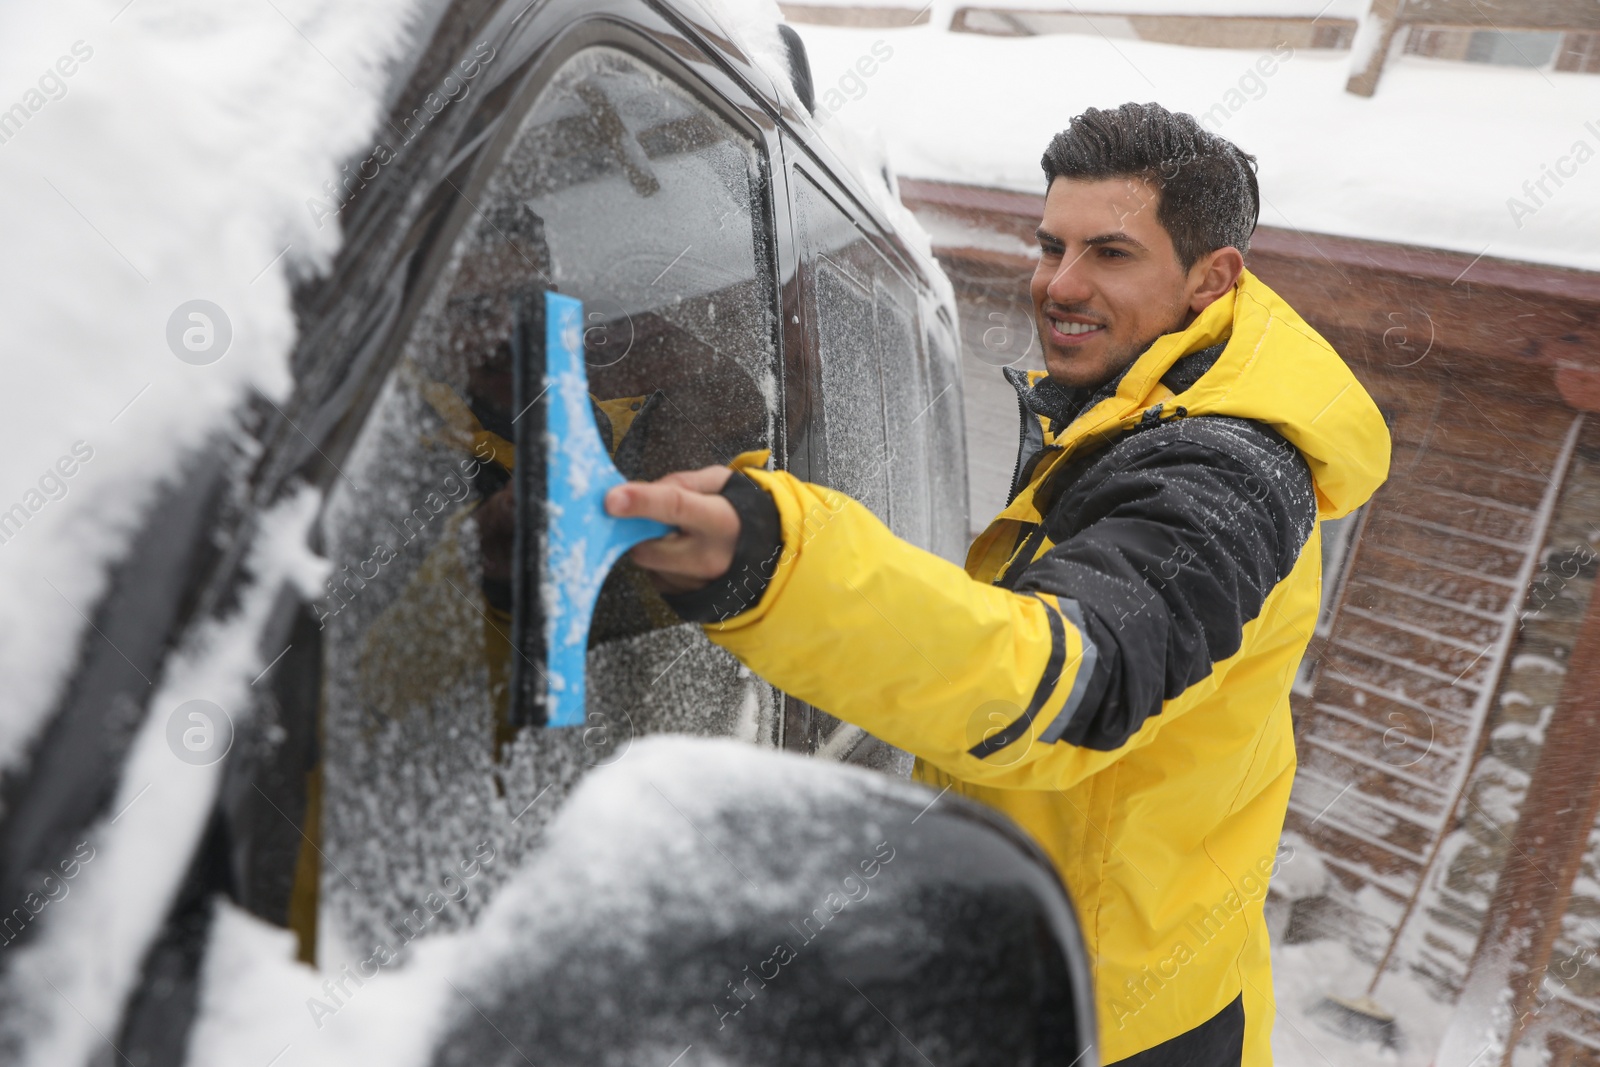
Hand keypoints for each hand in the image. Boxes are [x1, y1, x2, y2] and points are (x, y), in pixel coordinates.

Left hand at [605, 466, 739, 593]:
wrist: (771, 554)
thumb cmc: (742, 513)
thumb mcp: (722, 483)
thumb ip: (682, 482)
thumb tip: (642, 490)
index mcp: (721, 520)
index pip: (675, 506)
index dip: (640, 502)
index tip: (611, 500)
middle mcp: (711, 557)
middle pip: (647, 548)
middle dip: (640, 532)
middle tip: (656, 520)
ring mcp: (701, 584)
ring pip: (650, 565)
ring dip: (654, 548)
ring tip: (680, 538)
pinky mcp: (691, 599)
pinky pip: (658, 581)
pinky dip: (661, 566)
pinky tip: (682, 556)